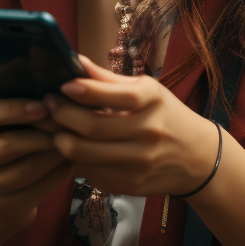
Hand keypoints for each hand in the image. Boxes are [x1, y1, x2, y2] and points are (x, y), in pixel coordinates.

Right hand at [0, 65, 74, 237]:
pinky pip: (38, 187)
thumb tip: (35, 51)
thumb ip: (2, 88)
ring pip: (28, 166)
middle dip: (44, 130)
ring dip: (56, 150)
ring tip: (75, 136)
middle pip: (9, 142)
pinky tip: (71, 159)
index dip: (12, 107)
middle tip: (69, 120)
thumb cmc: (6, 141)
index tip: (41, 103)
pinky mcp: (2, 206)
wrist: (0, 197)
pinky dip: (58, 171)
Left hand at [43, 56, 220, 196]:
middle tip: (46, 105)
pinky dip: (76, 161)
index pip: (113, 95)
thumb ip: (108, 79)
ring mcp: (140, 163)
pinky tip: (71, 149)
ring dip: (61, 141)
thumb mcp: (145, 90)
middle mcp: (148, 132)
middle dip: (61, 115)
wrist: (197, 158)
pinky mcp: (131, 185)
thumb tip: (75, 61)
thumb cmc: (165, 115)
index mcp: (152, 101)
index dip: (82, 90)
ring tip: (53, 128)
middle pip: (92, 127)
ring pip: (85, 154)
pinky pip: (92, 173)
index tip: (62, 85)